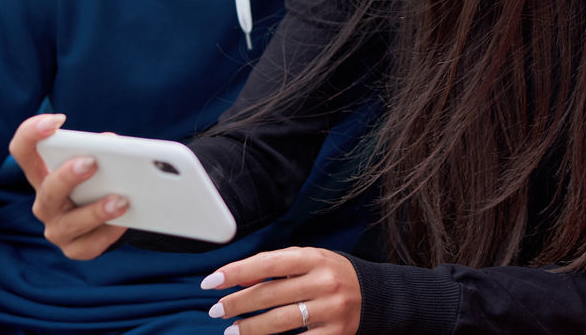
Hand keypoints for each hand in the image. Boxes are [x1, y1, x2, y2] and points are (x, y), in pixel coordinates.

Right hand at [8, 113, 128, 258]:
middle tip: (92, 162)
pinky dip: (109, 233)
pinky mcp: (75, 249)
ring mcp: (57, 229)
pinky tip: (125, 222)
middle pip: (48, 189)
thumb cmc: (102, 180)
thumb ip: (102, 149)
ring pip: (70, 223)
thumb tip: (113, 144)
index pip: (23, 151)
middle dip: (68, 176)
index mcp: (44, 173)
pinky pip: (90, 245)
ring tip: (121, 200)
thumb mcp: (100, 162)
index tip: (57, 121)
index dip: (32, 133)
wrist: (111, 216)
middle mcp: (45, 202)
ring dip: (96, 210)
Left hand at [201, 246, 360, 334]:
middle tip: (217, 310)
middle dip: (237, 303)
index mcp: (315, 258)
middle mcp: (324, 282)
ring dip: (250, 328)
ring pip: (280, 322)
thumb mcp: (309, 260)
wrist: (375, 295)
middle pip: (270, 294)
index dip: (236, 272)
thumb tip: (238, 278)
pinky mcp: (336, 334)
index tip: (211, 282)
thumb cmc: (331, 275)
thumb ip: (277, 265)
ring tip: (232, 330)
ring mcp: (331, 310)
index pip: (268, 263)